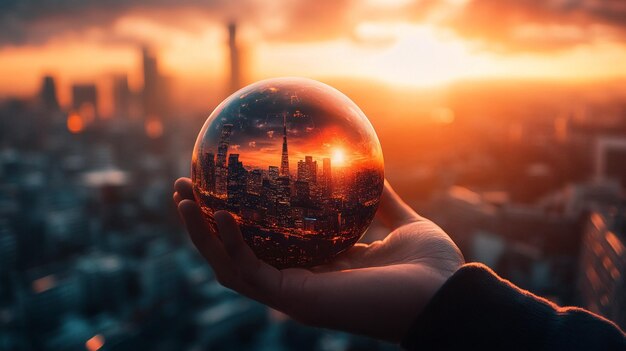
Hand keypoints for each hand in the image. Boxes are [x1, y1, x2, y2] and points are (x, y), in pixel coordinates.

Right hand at [174, 177, 463, 341]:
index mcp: (317, 269)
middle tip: (184, 190)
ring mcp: (293, 295)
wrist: (446, 296)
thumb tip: (370, 166)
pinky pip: (249, 270)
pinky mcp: (294, 299)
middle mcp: (298, 283)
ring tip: (182, 198)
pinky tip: (219, 212)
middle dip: (203, 226)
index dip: (238, 222)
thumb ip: (383, 201)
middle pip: (234, 256)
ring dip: (200, 234)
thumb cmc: (431, 268)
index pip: (264, 247)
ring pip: (227, 266)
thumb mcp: (401, 223)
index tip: (221, 187)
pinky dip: (229, 242)